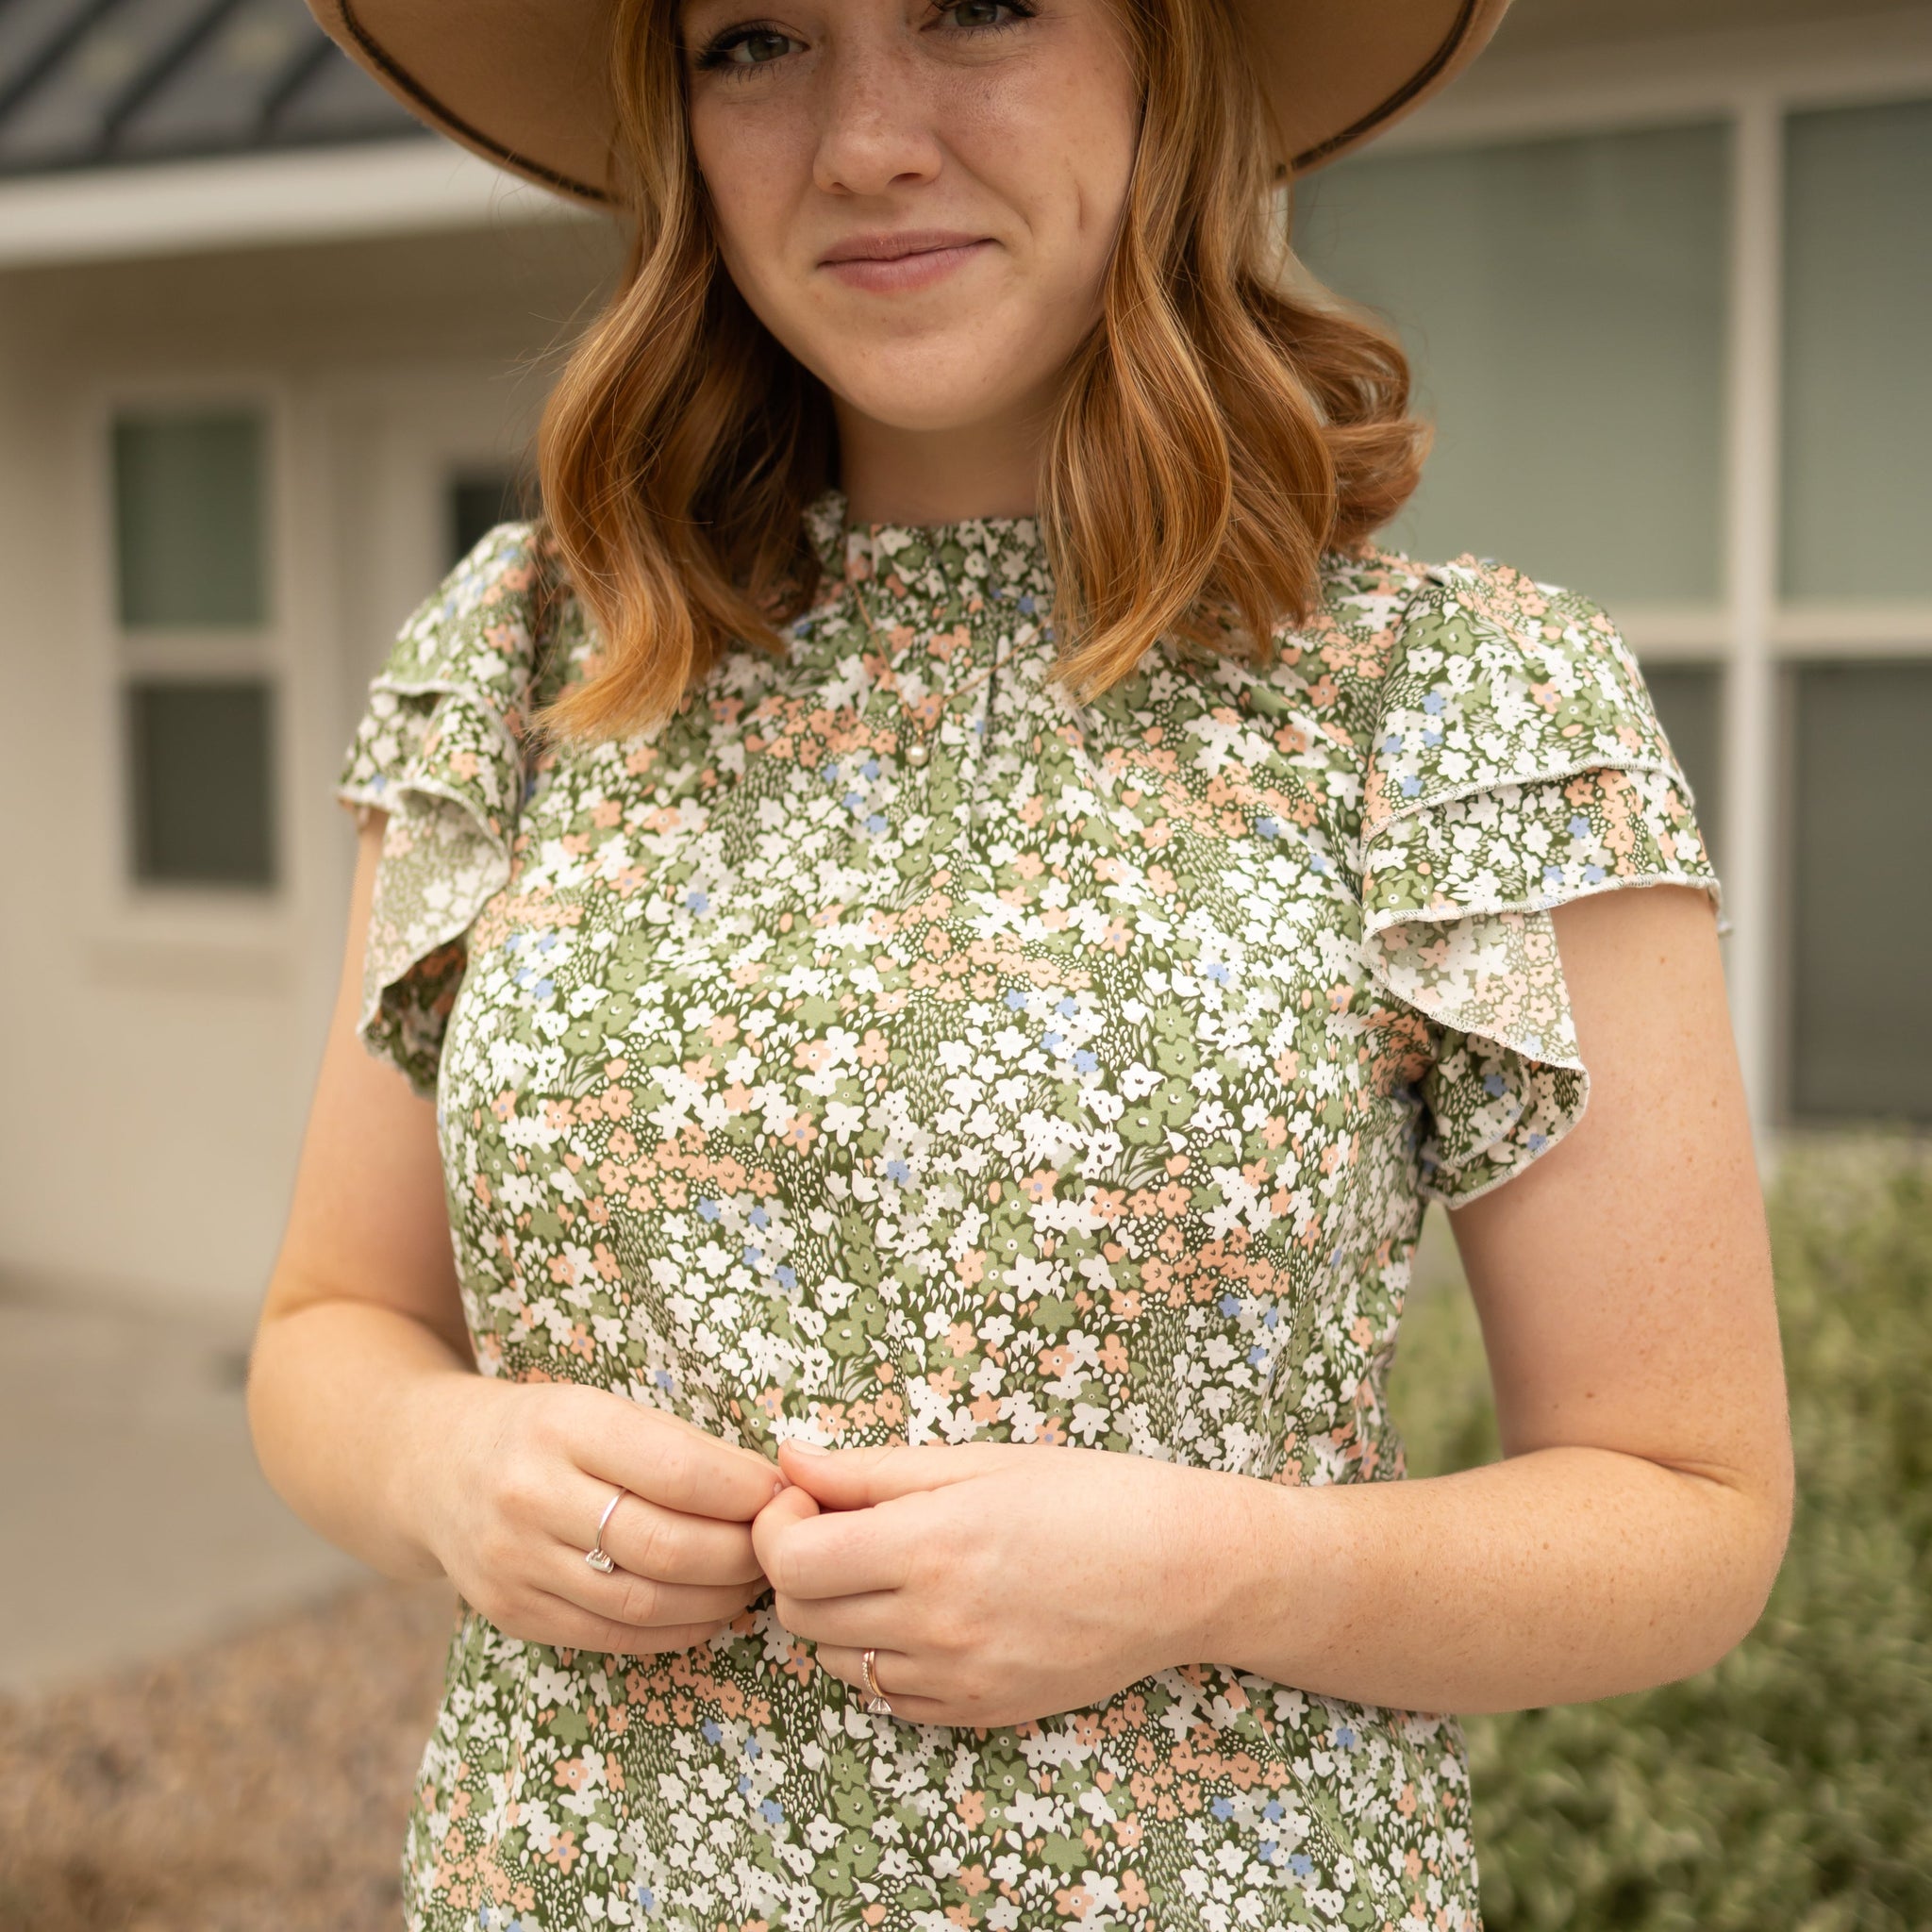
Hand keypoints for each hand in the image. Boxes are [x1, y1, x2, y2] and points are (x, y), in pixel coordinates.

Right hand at [406, 1376, 782, 1655]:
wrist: (433, 1467)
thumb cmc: (545, 1429)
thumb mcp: (599, 1406)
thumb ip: (677, 1445)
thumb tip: (773, 1488)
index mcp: (563, 1425)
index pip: (676, 1469)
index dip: (744, 1491)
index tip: (783, 1492)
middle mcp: (530, 1496)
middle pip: (664, 1546)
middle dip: (740, 1553)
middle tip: (780, 1546)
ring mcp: (515, 1563)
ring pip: (643, 1601)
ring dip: (719, 1599)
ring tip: (755, 1580)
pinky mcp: (512, 1614)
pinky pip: (614, 1636)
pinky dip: (678, 1630)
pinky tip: (712, 1610)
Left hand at [751, 1439, 1266, 1726]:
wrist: (1184, 1571)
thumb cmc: (1088, 1496)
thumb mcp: (978, 1461)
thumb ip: (871, 1470)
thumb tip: (788, 1459)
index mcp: (929, 1544)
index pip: (790, 1560)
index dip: (777, 1525)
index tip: (803, 1499)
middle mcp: (934, 1622)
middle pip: (800, 1615)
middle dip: (801, 1568)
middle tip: (839, 1529)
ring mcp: (956, 1679)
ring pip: (838, 1663)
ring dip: (839, 1616)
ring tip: (889, 1571)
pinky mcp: (978, 1714)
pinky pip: (889, 1699)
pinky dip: (885, 1659)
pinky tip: (927, 1615)